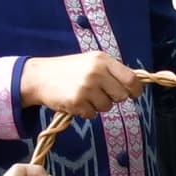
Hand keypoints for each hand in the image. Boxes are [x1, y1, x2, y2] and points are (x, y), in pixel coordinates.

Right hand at [20, 52, 140, 117]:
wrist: (40, 76)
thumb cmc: (69, 69)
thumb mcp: (92, 62)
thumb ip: (112, 71)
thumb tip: (134, 84)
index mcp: (103, 60)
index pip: (131, 78)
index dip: (135, 89)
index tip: (133, 94)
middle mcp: (96, 72)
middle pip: (121, 95)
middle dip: (114, 98)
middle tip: (101, 93)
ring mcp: (87, 87)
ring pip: (107, 107)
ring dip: (98, 106)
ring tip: (85, 96)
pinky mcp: (77, 101)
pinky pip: (92, 114)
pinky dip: (86, 112)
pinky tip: (76, 101)